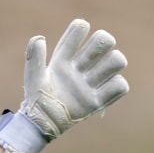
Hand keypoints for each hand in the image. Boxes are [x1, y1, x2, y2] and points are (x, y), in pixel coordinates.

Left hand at [20, 18, 128, 139]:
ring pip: (117, 60)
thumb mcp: (33, 77)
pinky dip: (116, 85)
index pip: (79, 30)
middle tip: (88, 58)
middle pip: (104, 40)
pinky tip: (98, 91)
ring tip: (95, 75)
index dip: (79, 29)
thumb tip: (40, 39)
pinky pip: (120, 86)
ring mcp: (90, 83)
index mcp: (64, 58)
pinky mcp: (97, 101)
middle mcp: (81, 67)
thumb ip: (34, 57)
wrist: (40, 123)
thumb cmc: (37, 98)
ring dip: (112, 62)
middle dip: (103, 41)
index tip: (73, 41)